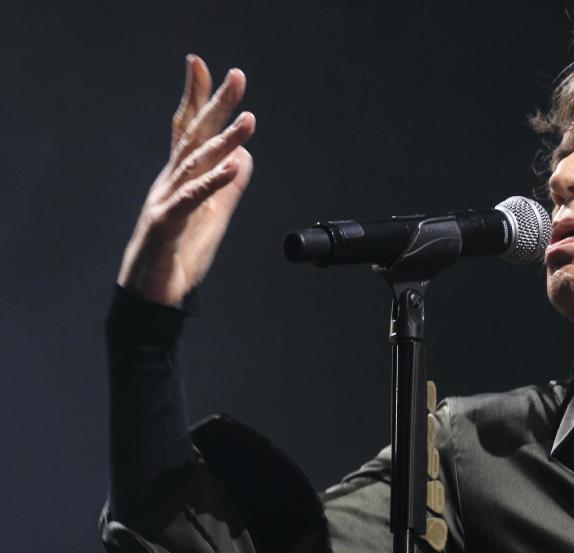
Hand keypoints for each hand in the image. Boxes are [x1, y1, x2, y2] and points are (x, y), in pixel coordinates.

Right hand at [117, 55, 255, 305]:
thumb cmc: (178, 255)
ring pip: (195, 163)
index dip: (196, 97)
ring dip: (224, 141)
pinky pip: (191, 200)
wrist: (153, 295)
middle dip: (215, 104)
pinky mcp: (166, 225)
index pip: (188, 130)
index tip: (203, 64)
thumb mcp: (213, 217)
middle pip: (194, 136)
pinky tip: (232, 168)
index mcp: (180, 178)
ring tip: (249, 121)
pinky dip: (212, 183)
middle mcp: (170, 182)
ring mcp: (165, 201)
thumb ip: (228, 188)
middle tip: (238, 76)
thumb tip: (244, 158)